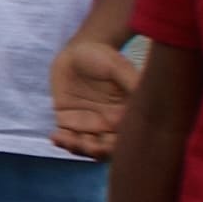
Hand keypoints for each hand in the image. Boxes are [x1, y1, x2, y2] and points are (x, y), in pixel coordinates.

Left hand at [48, 32, 140, 159]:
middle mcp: (109, 124)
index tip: (107, 143)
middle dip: (96, 152)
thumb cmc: (104, 56)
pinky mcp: (68, 120)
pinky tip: (55, 136)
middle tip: (87, 145)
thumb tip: (147, 97)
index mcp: (126, 115)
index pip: (126, 140)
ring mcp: (88, 123)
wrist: (79, 49)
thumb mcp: (118, 67)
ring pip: (85, 146)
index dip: (118, 148)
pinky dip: (62, 141)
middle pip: (105, 149)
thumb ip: (131, 83)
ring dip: (77, 148)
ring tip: (66, 139)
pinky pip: (66, 137)